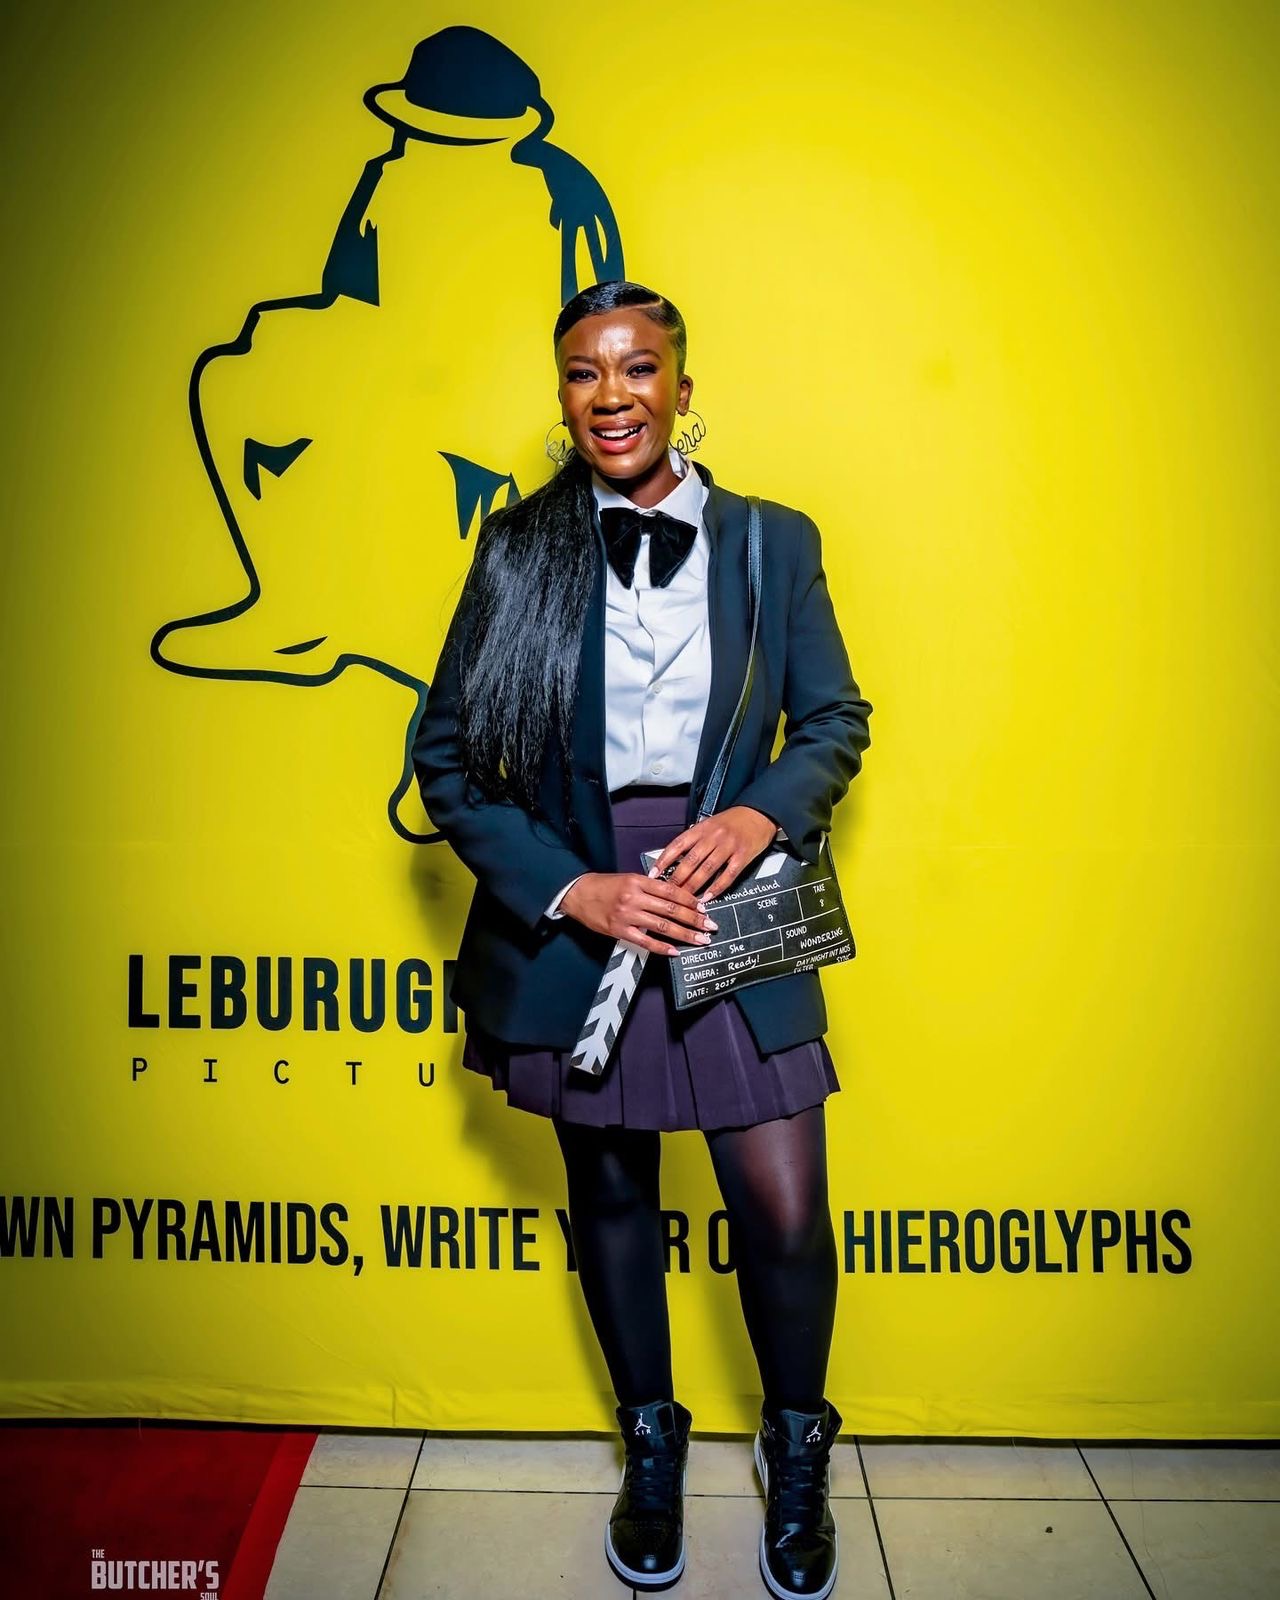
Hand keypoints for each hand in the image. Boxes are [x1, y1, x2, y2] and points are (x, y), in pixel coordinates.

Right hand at [559, 872, 718, 955]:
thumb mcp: (630, 878)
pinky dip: (662, 947)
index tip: (704, 907)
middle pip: (671, 909)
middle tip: (710, 926)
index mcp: (639, 881)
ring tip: (700, 940)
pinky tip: (676, 951)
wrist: (578, 894)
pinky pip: (645, 941)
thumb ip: (651, 886)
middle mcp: (634, 897)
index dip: (690, 900)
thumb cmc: (605, 886)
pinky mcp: (619, 930)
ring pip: (662, 926)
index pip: (671, 891)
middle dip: (694, 919)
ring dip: (685, 934)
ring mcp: (627, 915)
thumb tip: (677, 896)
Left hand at [647, 806, 778, 902]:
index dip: (664, 861)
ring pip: (707, 870)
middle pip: (690, 861)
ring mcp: (728, 847)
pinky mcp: (742, 857)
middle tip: (668, 894)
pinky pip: (727, 875)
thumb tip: (675, 858)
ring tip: (685, 900)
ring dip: (694, 886)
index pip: (677, 845)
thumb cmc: (731, 821)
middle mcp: (713, 837)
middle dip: (677, 879)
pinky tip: (708, 897)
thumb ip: (694, 839)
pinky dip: (716, 888)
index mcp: (702, 828)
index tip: (654, 874)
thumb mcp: (709, 824)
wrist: (759, 814)